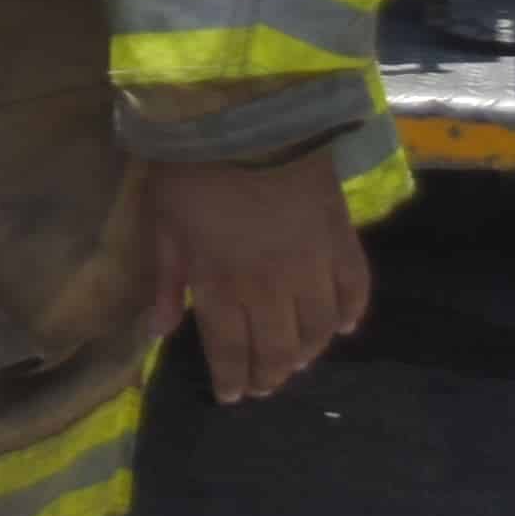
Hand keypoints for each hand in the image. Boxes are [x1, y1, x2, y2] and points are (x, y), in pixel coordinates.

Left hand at [144, 147, 370, 401]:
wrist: (251, 119)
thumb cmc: (193, 168)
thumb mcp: (162, 223)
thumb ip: (166, 281)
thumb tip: (160, 331)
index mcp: (221, 287)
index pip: (229, 350)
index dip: (232, 379)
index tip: (232, 396)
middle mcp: (270, 290)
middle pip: (276, 350)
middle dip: (269, 376)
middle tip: (264, 387)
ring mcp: (312, 267)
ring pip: (317, 330)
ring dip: (307, 352)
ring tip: (296, 362)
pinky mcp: (342, 241)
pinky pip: (354, 289)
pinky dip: (350, 313)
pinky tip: (343, 327)